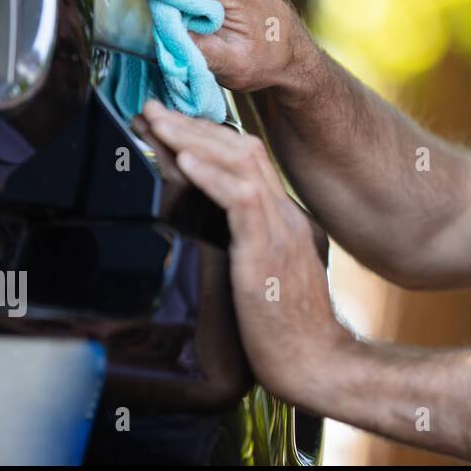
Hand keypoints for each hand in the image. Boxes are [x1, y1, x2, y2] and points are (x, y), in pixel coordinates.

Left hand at [141, 99, 353, 409]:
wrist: (316, 363)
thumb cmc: (287, 335)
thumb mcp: (268, 280)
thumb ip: (250, 250)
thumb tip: (217, 238)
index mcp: (289, 221)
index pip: (250, 162)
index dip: (210, 137)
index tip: (175, 124)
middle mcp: (289, 216)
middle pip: (245, 149)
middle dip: (196, 125)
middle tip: (155, 106)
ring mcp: (282, 230)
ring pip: (240, 164)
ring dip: (194, 138)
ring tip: (158, 119)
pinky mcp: (269, 250)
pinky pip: (240, 200)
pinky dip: (211, 175)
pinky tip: (185, 159)